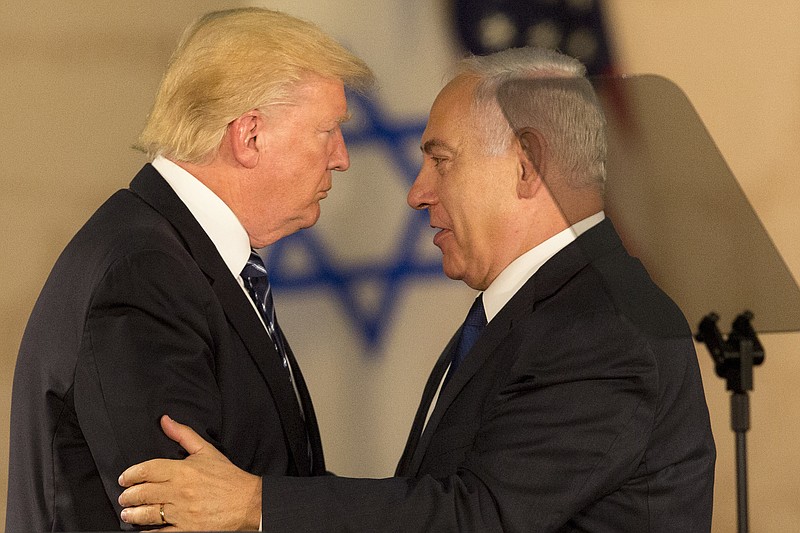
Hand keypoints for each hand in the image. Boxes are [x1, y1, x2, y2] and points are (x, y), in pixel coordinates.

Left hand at [118, 415, 261, 530]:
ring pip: (148, 514)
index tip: (124, 479)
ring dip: (133, 514)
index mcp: (183, 470)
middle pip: (143, 493)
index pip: (148, 470)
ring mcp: (182, 513)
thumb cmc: (228, 478)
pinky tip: (143, 530)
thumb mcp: (207, 451)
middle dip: (129, 496)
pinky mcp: (187, 530)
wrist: (249, 502)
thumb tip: (165, 421)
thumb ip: (183, 434)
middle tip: (124, 497)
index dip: (131, 474)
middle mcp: (180, 491)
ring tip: (129, 513)